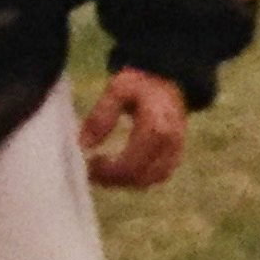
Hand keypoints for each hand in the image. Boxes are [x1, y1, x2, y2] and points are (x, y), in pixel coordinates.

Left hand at [79, 68, 186, 188]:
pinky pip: (156, 176)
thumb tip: (83, 145)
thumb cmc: (138, 83)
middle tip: (90, 171)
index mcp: (156, 127)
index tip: (88, 164)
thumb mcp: (116, 90)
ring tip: (101, 171)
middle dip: (112, 179)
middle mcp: (170, 143)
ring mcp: (175, 150)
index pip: (130, 163)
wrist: (166, 79)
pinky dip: (137, 178)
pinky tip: (118, 170)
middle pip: (139, 176)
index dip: (106, 171)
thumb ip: (100, 116)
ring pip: (148, 180)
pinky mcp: (175, 154)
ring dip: (123, 181)